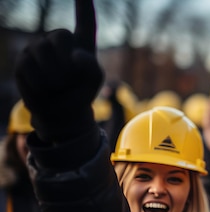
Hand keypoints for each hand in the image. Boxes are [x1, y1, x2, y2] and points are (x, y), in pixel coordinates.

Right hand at [15, 0, 103, 142]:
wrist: (61, 112)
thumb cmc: (80, 91)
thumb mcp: (94, 81)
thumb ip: (92, 67)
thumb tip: (74, 54)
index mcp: (82, 42)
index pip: (85, 19)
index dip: (83, 4)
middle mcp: (59, 40)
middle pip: (61, 36)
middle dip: (67, 61)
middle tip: (69, 79)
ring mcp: (38, 48)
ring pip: (43, 51)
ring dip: (54, 76)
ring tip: (58, 85)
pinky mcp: (23, 60)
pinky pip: (29, 66)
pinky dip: (40, 83)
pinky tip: (44, 88)